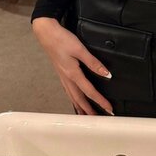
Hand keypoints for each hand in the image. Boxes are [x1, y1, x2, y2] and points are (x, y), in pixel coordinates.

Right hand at [31, 17, 113, 155]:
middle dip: (90, 111)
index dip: (100, 102)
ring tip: (87, 118)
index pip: (90, 92)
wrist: (46, 34)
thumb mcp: (80, 49)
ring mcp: (63, 77)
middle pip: (80, 100)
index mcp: (73, 74)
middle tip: (99, 121)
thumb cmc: (62, 40)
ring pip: (73, 98)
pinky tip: (76, 102)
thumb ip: (93, 63)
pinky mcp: (61, 74)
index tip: (109, 110)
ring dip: (81, 109)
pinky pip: (69, 92)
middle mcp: (67, 79)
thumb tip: (106, 74)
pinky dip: (74, 101)